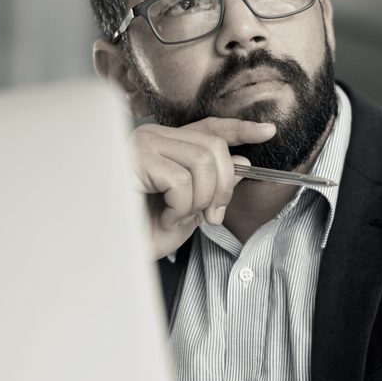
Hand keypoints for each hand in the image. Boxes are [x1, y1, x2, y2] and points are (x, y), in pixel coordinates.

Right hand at [129, 117, 275, 258]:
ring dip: (200, 200)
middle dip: (223, 186)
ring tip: (177, 217)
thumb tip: (244, 164)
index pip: (209, 128)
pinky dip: (180, 207)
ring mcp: (142, 144)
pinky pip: (181, 181)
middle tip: (211, 216)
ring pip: (202, 162)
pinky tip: (162, 217)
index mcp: (166, 144)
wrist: (112, 252)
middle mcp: (153, 136)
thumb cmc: (143, 232)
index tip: (268, 132)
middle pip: (213, 146)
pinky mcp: (134, 159)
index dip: (240, 129)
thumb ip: (214, 184)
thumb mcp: (191, 209)